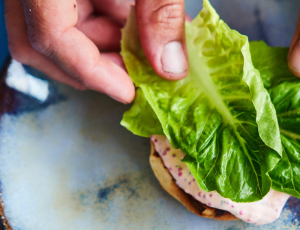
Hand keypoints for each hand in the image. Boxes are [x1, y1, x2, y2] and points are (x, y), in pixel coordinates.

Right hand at [5, 0, 187, 103]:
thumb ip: (160, 12)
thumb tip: (170, 66)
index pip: (51, 38)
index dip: (93, 73)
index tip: (128, 92)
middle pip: (45, 43)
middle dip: (99, 65)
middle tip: (140, 73)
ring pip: (58, 29)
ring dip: (106, 44)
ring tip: (148, 46)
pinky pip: (66, 10)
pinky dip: (104, 22)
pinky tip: (136, 23)